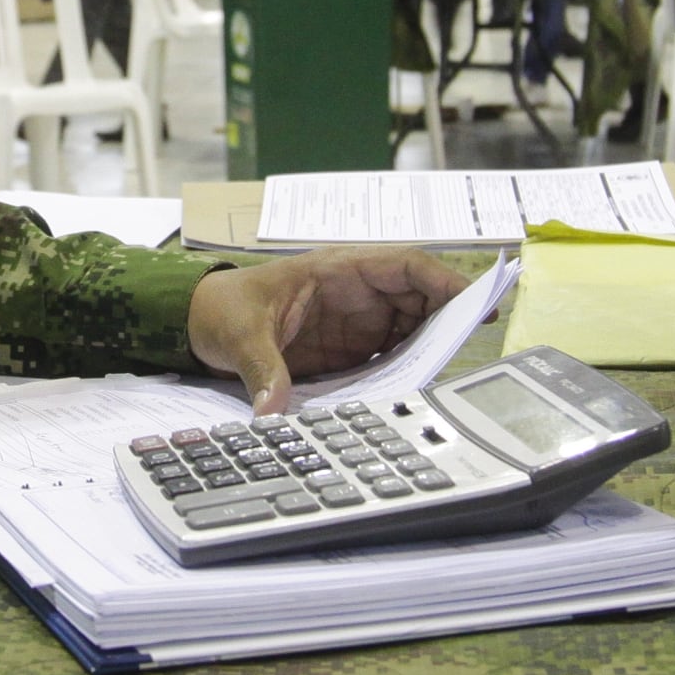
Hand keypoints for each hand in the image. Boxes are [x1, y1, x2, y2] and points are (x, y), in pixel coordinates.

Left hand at [187, 249, 468, 412]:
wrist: (201, 324)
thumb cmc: (223, 309)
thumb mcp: (241, 336)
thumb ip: (263, 371)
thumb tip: (273, 409)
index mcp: (337, 271)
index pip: (404, 265)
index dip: (444, 280)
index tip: (473, 301)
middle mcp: (355, 294)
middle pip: (419, 297)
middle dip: (449, 316)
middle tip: (474, 342)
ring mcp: (356, 323)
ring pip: (413, 328)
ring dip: (432, 346)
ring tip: (452, 369)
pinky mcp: (350, 351)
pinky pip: (391, 356)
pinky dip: (409, 369)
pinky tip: (419, 387)